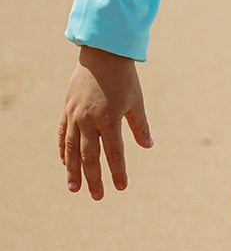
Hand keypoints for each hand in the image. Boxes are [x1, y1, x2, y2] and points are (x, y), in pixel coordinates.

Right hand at [58, 47, 152, 198]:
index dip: (118, 172)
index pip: (114, 153)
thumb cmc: (124, 78)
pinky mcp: (67, 110)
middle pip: (90, 156)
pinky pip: (63, 134)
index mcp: (109, 119)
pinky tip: (65, 163)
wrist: (102, 54)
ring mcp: (75, 115)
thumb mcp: (136, 102)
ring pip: (72, 149)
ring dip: (72, 170)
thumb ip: (140, 126)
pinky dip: (63, 150)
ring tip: (74, 188)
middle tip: (97, 197)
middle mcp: (89, 120)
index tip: (121, 187)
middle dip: (94, 178)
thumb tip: (148, 146)